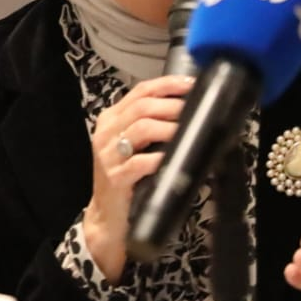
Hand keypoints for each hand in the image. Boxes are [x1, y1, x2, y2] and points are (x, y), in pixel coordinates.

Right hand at [83, 75, 192, 279]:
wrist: (107, 215)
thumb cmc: (126, 177)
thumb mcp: (133, 146)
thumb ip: (150, 126)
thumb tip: (188, 111)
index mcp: (111, 119)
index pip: (140, 91)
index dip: (168, 85)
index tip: (192, 85)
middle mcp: (106, 132)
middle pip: (142, 107)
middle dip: (173, 106)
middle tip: (194, 112)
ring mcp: (108, 155)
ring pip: (140, 129)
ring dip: (169, 129)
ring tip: (187, 133)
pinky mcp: (115, 178)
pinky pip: (139, 163)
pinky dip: (158, 159)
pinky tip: (170, 160)